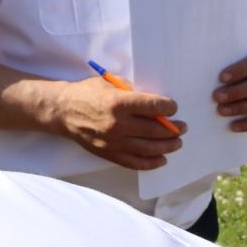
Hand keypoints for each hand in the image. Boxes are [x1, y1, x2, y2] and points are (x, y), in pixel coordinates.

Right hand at [52, 75, 183, 170]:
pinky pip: (135, 162)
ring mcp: (114, 142)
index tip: (173, 108)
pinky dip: (151, 163)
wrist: (63, 111)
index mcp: (119, 103)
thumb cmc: (87, 93)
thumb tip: (155, 103)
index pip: (154, 107)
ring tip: (177, 142)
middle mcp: (118, 124)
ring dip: (168, 146)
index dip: (169, 108)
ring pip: (149, 148)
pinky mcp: (109, 154)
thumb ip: (133, 92)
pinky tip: (162, 159)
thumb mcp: (110, 83)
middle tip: (183, 127)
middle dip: (174, 129)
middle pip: (155, 130)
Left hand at [213, 44, 246, 132]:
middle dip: (235, 93)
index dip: (238, 71)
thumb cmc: (246, 57)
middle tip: (216, 96)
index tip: (221, 77)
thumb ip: (231, 58)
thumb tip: (208, 71)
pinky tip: (233, 126)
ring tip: (221, 110)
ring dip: (239, 108)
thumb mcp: (243, 52)